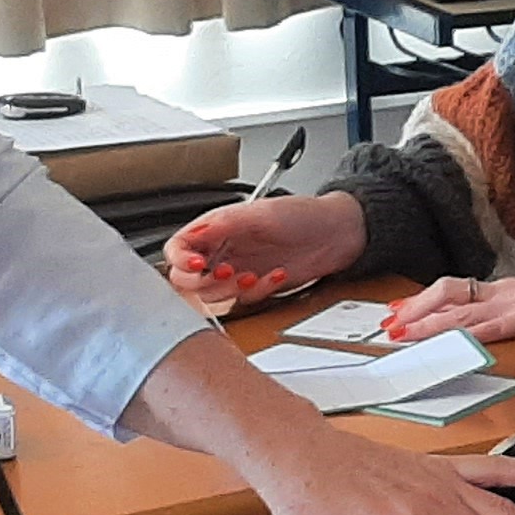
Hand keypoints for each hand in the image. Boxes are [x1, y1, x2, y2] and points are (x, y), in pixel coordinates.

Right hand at [166, 193, 365, 312]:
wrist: (337, 233)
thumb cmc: (303, 214)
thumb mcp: (261, 214)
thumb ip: (224, 224)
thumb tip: (193, 234)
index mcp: (215, 226)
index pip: (178, 247)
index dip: (179, 259)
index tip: (196, 265)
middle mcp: (222, 249)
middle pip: (187, 277)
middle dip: (202, 281)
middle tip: (225, 274)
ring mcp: (237, 269)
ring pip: (212, 294)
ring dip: (230, 290)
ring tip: (251, 276)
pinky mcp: (255, 286)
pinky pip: (243, 300)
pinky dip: (257, 293)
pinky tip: (274, 276)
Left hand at [381, 275, 514, 351]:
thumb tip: (504, 342)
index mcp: (511, 290)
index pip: (459, 291)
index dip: (428, 301)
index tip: (403, 311)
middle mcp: (507, 290)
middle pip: (449, 292)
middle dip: (416, 308)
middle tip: (390, 322)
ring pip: (459, 308)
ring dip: (427, 323)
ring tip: (402, 333)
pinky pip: (485, 327)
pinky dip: (460, 336)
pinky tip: (443, 344)